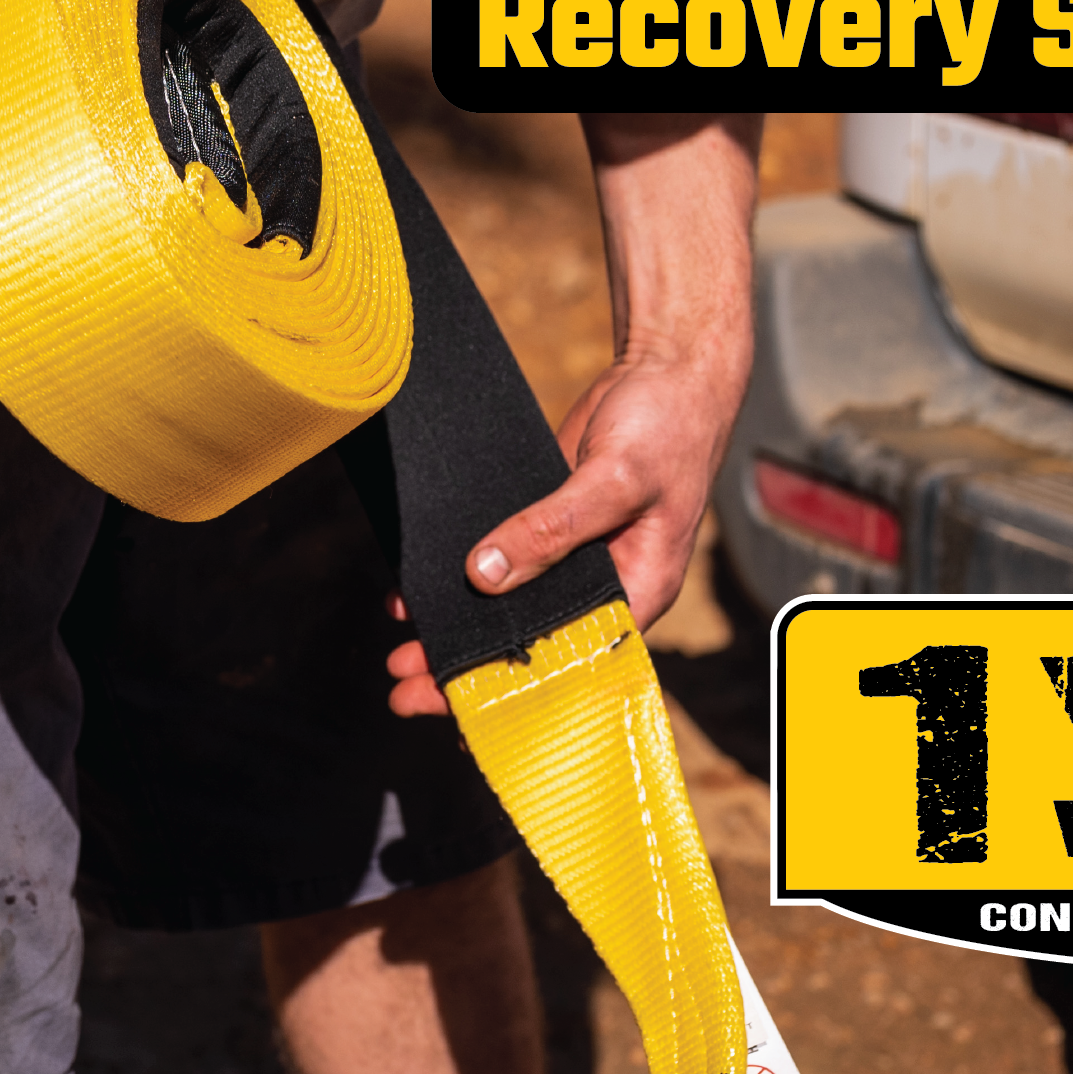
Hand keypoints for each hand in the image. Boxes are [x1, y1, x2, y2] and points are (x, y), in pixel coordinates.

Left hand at [384, 333, 749, 716]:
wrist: (669, 367)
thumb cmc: (670, 426)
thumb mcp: (615, 479)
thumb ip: (553, 527)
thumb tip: (485, 574)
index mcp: (638, 590)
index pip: (571, 660)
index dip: (513, 687)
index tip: (455, 706)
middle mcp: (605, 582)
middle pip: (533, 639)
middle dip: (470, 663)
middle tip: (404, 682)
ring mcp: (575, 552)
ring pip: (512, 602)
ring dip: (460, 622)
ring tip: (402, 643)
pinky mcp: (549, 519)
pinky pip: (502, 556)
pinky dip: (463, 572)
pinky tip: (419, 584)